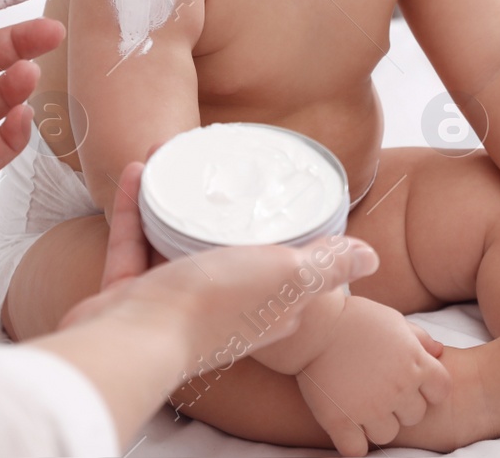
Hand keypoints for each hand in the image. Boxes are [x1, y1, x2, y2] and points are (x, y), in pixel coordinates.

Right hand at [59, 161, 380, 365]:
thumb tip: (370, 258)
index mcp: (264, 308)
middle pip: (224, 252)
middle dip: (220, 211)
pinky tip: (140, 171)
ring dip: (174, 200)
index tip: (278, 198)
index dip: (287, 241)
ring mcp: (169, 302)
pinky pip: (133, 241)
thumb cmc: (214, 307)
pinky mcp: (129, 293)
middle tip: (218, 169)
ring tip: (175, 160)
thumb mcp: (285, 277)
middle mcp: (219, 308)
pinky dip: (136, 206)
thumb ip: (325, 267)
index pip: (286, 274)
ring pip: (172, 242)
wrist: (133, 340)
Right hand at [293, 296, 449, 455]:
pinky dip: (352, 443)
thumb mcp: (393, 320)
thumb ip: (420, 338)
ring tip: (360, 405)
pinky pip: (356, 450)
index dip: (428, 389)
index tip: (411, 383)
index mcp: (414, 363)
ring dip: (376, 424)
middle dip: (401, 406)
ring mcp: (370, 408)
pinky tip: (346, 427)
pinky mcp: (341, 421)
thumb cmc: (354, 318)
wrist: (314, 324)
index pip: (440, 391)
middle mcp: (398, 389)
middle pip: (414, 416)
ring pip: (388, 434)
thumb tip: (439, 352)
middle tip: (380, 391)